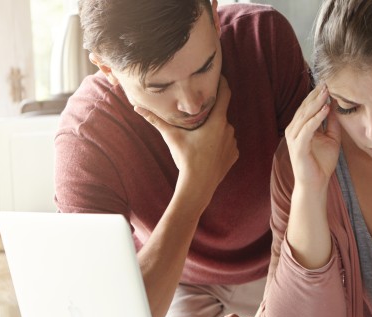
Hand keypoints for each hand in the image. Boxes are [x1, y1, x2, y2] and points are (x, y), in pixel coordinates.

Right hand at [134, 75, 237, 204]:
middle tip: (199, 113)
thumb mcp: (171, 137)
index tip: (218, 76)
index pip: (225, 94)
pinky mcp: (234, 155)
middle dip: (211, 113)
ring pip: (224, 130)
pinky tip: (208, 149)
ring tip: (201, 136)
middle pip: (221, 114)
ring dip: (215, 129)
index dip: (222, 83)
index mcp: (217, 121)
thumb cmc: (186, 159)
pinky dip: (219, 144)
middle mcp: (229, 129)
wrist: (198, 185)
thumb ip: (155, 120)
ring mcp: (233, 143)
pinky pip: (227, 144)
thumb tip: (137, 107)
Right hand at [284, 85, 340, 191]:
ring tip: (326, 92)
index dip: (316, 95)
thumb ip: (331, 123)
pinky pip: (308, 129)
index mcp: (300, 128)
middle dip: (316, 95)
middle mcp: (294, 130)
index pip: (307, 107)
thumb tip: (335, 107)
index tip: (328, 83)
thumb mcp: (331, 139)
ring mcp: (294, 138)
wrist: (315, 184)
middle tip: (326, 82)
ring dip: (316, 103)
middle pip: (304, 108)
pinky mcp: (298, 147)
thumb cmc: (322, 163)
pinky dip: (316, 118)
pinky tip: (325, 109)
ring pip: (305, 116)